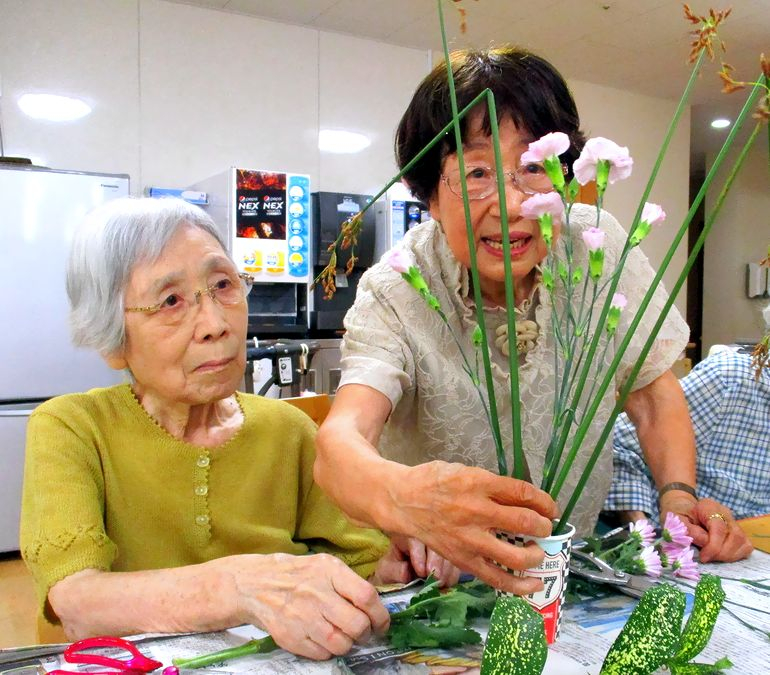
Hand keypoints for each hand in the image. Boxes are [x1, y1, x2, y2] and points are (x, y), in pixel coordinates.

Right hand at [227, 553, 388, 659]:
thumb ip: (349, 583)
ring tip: (343, 635)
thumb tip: (376, 606)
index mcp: (329, 571)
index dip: (380, 615)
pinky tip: (323, 638)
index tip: (381, 623)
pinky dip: (328, 651)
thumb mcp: (324, 565)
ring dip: (348, 644)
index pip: (366, 596)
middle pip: (357, 625)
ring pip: (342, 644)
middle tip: (364, 632)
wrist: (255, 585)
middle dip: (366, 633)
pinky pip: (322, 654)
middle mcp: (317, 594)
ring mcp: (302, 617)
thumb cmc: (298, 574)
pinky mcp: (290, 637)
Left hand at [383, 534, 462, 587]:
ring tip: (441, 584)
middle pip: (435, 542)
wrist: (400, 579)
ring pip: (448, 551)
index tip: (421, 572)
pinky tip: (448, 584)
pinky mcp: (450, 556)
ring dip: (447, 569)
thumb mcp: (386, 571)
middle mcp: (424, 536)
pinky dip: (453, 574)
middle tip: (436, 578)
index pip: (414, 539)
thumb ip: (394, 571)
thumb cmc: (391, 572)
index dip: (419, 554)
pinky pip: (456, 562)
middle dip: (436, 561)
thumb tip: (407, 572)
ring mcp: (439, 545)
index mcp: (405, 535)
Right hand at [391, 461, 557, 594]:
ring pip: (517, 556)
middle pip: (526, 523)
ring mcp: (470, 539)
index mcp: (478, 483)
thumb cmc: (434, 482)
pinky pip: (497, 578)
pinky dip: (520, 585)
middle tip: (543, 528)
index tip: (550, 508)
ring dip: (536, 554)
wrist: (402, 501)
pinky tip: (534, 584)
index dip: (544, 502)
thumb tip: (523, 499)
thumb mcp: (465, 471)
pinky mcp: (463, 560)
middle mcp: (476, 511)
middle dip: (543, 527)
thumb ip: (492, 485)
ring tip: (537, 550)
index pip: (523, 493)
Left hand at [660, 494, 753, 562]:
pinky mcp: (738, 531)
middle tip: (707, 558)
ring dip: (729, 556)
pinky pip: (745, 546)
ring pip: (743, 542)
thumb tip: (705, 542)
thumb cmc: (679, 515)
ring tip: (712, 557)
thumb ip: (689, 530)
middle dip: (721, 553)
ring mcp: (734, 522)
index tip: (703, 557)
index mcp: (709, 506)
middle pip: (735, 536)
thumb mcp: (677, 520)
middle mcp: (725, 512)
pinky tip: (721, 556)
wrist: (683, 509)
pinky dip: (736, 555)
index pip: (719, 528)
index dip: (713, 546)